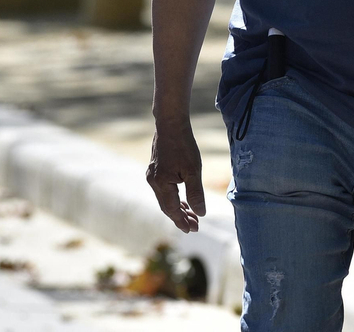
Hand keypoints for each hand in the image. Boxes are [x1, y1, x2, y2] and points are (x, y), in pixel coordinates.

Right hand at [147, 117, 205, 232]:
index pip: (172, 210)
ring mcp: (153, 176)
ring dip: (178, 208)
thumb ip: (196, 194)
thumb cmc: (183, 146)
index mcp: (161, 184)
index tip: (193, 230)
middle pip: (167, 207)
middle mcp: (153, 182)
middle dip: (181, 217)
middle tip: (195, 226)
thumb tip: (201, 213)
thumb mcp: (193, 171)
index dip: (182, 221)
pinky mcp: (156, 170)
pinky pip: (164, 190)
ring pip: (165, 199)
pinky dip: (174, 197)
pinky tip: (183, 200)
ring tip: (191, 216)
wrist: (171, 124)